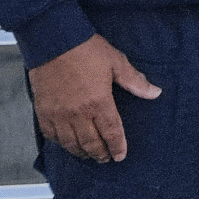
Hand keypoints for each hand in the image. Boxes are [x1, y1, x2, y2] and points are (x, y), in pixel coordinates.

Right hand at [29, 34, 160, 163]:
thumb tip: (155, 92)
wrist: (54, 40)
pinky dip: (61, 143)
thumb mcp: (116, 62)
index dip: (117, 147)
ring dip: (82, 152)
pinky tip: (67, 143)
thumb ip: (135, 81)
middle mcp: (78, 113)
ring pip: (71, 144)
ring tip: (89, 155)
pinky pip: (52, 136)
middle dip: (100, 154)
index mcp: (99, 102)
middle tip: (106, 158)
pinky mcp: (43, 112)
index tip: (120, 155)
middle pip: (91, 143)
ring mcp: (59, 114)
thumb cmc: (85, 49)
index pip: (111, 133)